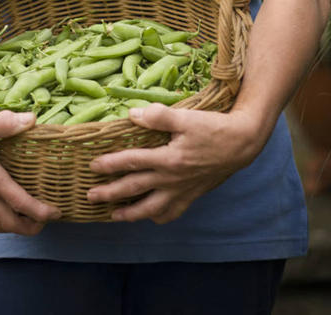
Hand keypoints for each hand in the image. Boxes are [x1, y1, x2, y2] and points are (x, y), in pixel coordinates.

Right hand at [0, 110, 61, 234]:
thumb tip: (31, 118)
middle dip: (31, 227)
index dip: (41, 211)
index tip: (57, 212)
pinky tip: (4, 209)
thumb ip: (6, 123)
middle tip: (47, 220)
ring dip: (15, 228)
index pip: (21, 204)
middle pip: (11, 224)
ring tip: (29, 220)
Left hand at [87, 105, 261, 223]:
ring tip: (113, 216)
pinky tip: (150, 216)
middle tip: (90, 197)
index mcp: (168, 159)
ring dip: (130, 213)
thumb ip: (158, 116)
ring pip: (151, 208)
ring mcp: (182, 191)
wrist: (241, 144)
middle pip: (134, 189)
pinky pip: (172, 212)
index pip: (131, 162)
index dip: (110, 164)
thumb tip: (132, 114)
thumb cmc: (213, 128)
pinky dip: (159, 216)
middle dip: (110, 194)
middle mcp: (172, 179)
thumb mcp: (186, 117)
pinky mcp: (192, 195)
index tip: (92, 167)